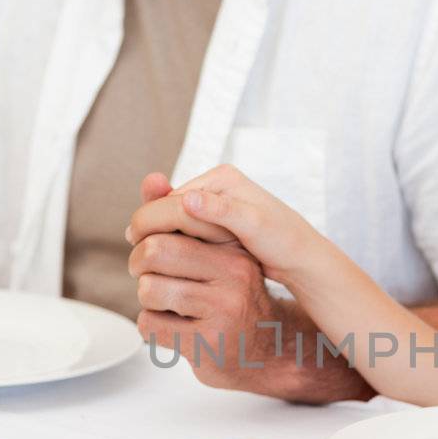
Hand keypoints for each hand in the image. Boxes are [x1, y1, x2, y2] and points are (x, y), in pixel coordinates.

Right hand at [127, 164, 323, 285]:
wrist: (304, 257)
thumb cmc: (284, 240)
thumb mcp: (255, 225)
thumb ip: (222, 211)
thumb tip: (188, 198)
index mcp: (222, 178)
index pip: (175, 196)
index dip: (151, 216)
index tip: (133, 238)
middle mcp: (218, 185)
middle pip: (172, 205)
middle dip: (152, 225)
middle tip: (133, 248)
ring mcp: (218, 203)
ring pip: (178, 219)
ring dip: (161, 236)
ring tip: (143, 257)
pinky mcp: (220, 221)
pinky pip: (188, 229)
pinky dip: (175, 242)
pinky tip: (166, 260)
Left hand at [129, 213, 292, 391]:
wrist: (265, 349)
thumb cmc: (229, 296)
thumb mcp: (215, 253)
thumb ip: (180, 216)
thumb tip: (151, 179)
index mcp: (235, 247)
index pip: (175, 217)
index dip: (146, 228)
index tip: (143, 241)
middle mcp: (234, 275)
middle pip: (154, 251)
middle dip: (138, 263)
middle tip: (144, 272)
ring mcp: (223, 310)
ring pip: (148, 289)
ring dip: (147, 298)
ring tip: (165, 303)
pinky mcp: (206, 343)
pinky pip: (149, 324)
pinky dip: (150, 327)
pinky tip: (172, 328)